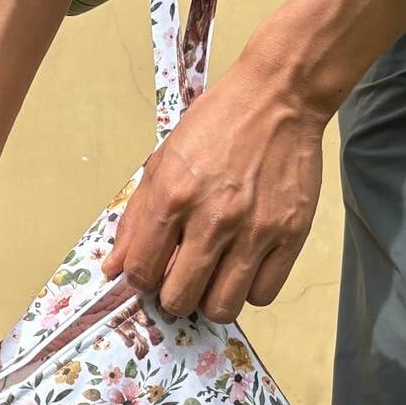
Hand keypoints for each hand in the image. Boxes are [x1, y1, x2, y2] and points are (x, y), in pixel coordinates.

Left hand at [102, 49, 328, 321]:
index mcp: (173, 197)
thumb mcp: (162, 162)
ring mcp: (255, 230)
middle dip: (174, 295)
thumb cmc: (217, 125)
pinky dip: (250, 289)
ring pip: (222, 306)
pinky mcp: (291, 234)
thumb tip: (114, 267)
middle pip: (180, 299)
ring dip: (211, 299)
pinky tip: (244, 267)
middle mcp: (213, 218)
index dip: (142, 279)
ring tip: (214, 276)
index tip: (152, 270)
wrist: (277, 98)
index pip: (142, 273)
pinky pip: (264, 294)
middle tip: (182, 277)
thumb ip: (135, 218)